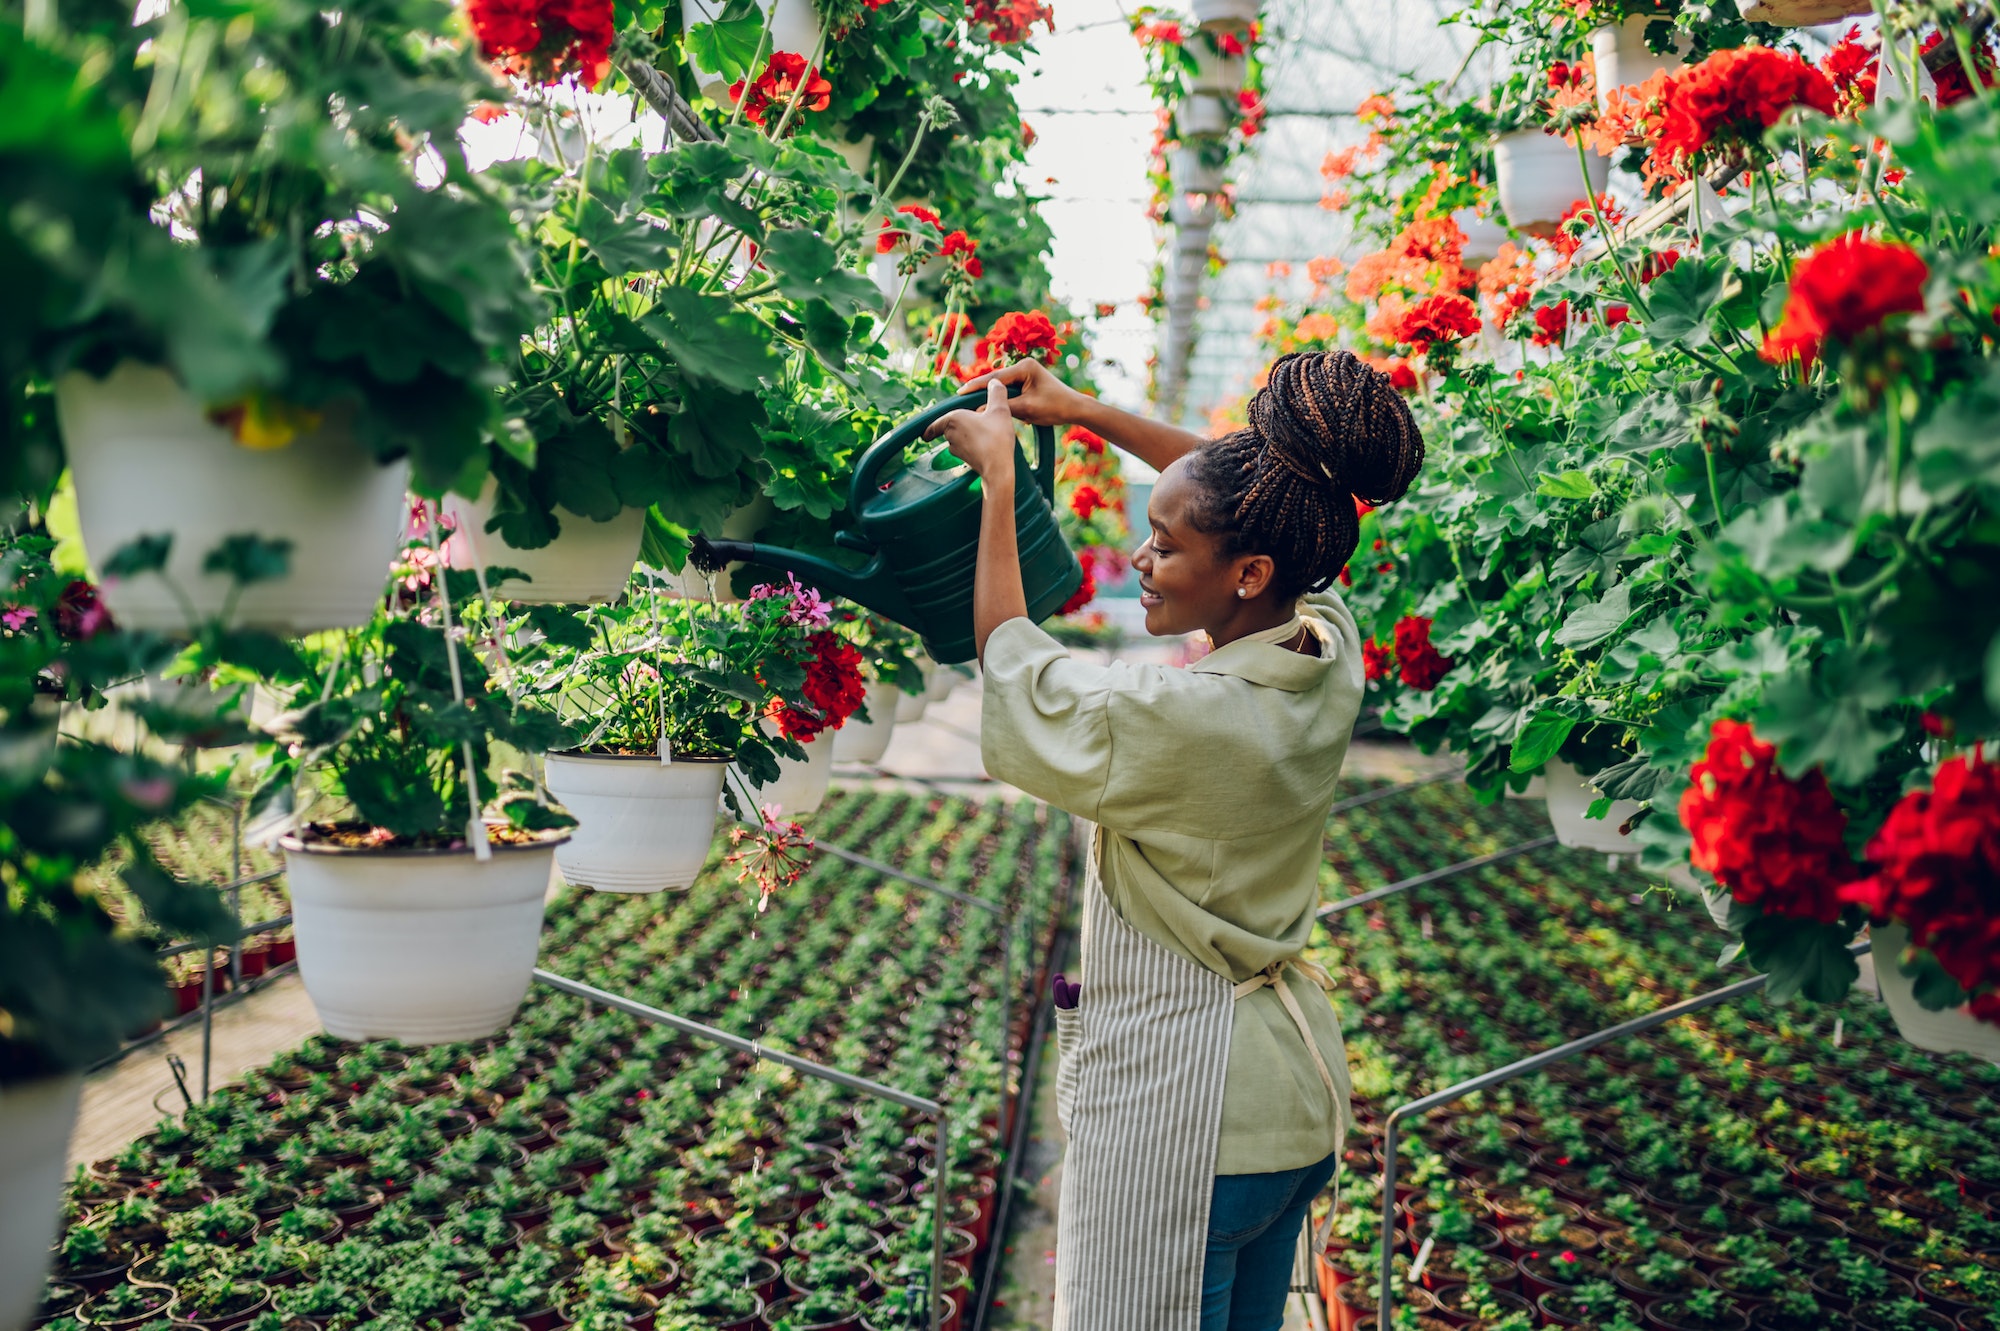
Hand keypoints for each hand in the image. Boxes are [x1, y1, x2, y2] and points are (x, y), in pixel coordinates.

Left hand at [925, 378, 1019, 482]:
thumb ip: (997, 393)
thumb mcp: (1000, 410)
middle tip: (973, 422)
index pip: (936, 422)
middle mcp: (950, 434)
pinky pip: (965, 449)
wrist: (998, 468)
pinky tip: (985, 444)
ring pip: (956, 439)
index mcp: (954, 419)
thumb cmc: (996, 438)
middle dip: (958, 425)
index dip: (930, 427)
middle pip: (949, 428)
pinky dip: (971, 446)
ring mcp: (956, 449)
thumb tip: (994, 382)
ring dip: (965, 436)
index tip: (925, 434)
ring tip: (982, 432)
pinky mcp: (964, 459)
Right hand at [958, 359, 1086, 428]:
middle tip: (960, 398)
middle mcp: (1023, 366)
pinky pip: (1009, 391)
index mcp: (1024, 367)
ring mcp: (1025, 373)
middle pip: (996, 380)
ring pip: (1001, 387)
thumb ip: (1004, 408)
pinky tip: (990, 406)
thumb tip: (980, 410)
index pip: (995, 378)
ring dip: (992, 396)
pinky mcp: (1026, 382)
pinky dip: (1001, 399)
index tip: (960, 392)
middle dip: (980, 390)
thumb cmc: (1055, 407)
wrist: (1075, 409)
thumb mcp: (1027, 409)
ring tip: (972, 404)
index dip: (976, 386)